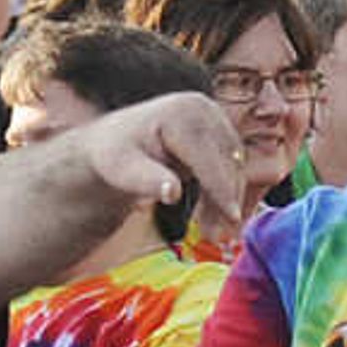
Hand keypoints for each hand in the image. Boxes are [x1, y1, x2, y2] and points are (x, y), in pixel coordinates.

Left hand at [80, 95, 249, 234]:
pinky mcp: (218, 129)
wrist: (113, 141)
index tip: (233, 218)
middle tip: (217, 237)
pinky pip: (231, 165)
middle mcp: (202, 109)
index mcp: (181, 113)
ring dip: (227, 200)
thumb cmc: (115, 156)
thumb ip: (147, 181)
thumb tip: (173, 192)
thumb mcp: (123, 170)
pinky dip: (224, 191)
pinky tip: (212, 216)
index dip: (222, 190)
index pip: (209, 158)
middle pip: (227, 161)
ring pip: (233, 166)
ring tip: (212, 232)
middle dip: (226, 200)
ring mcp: (213, 117)